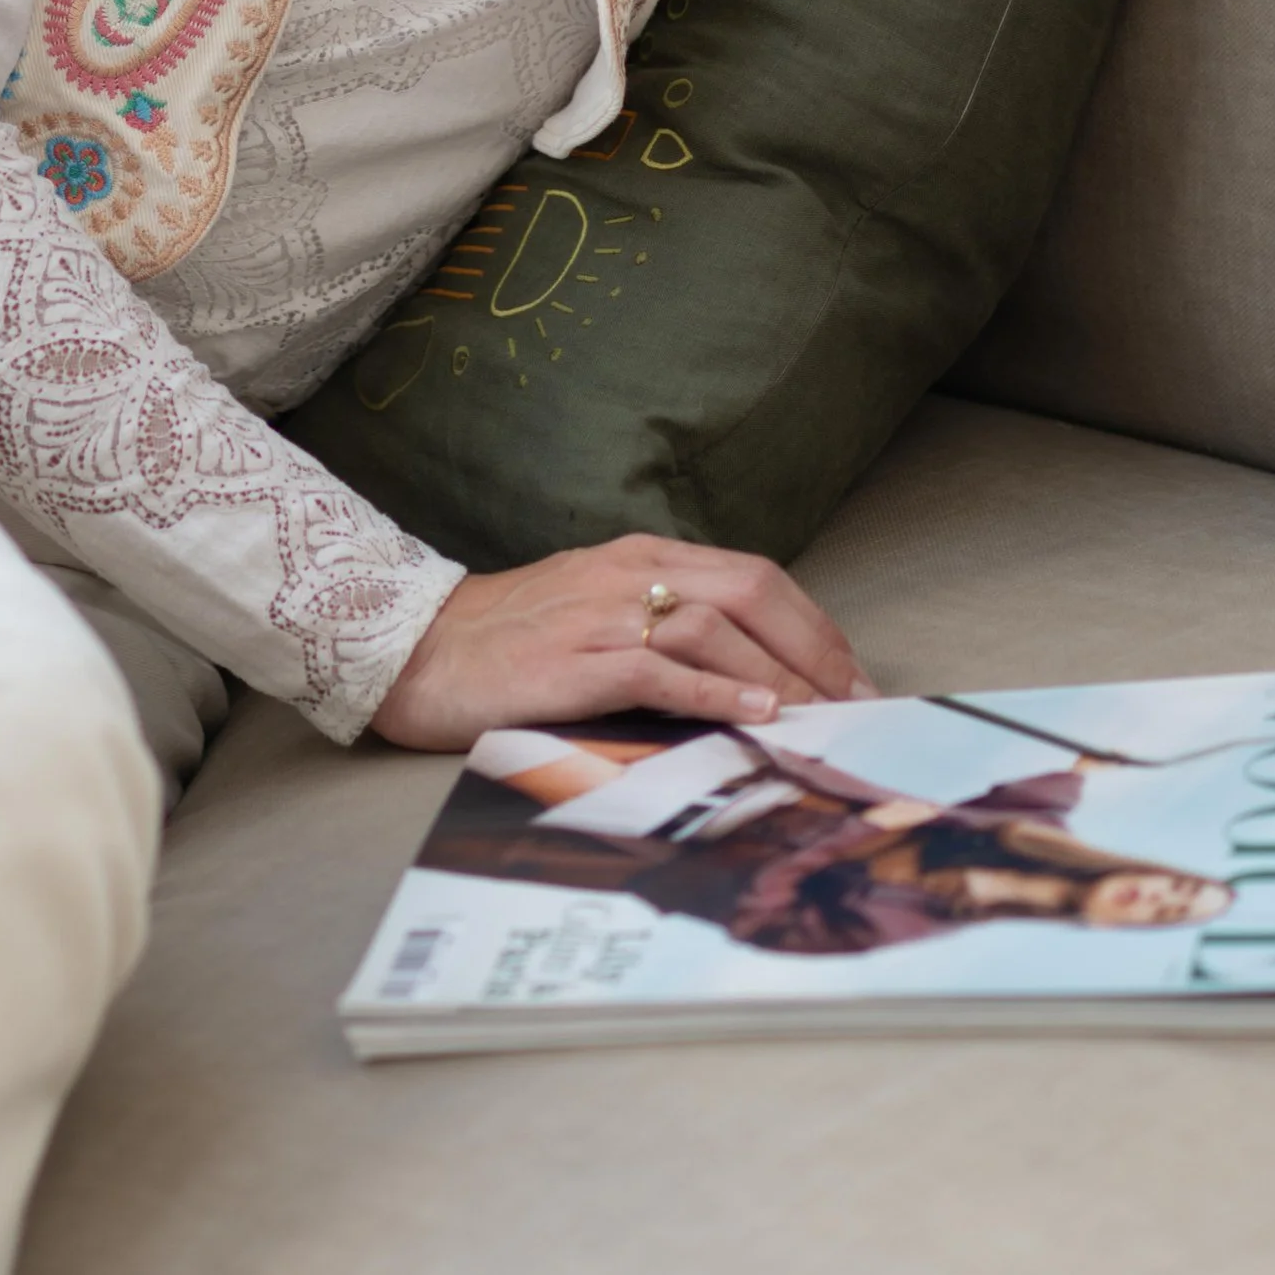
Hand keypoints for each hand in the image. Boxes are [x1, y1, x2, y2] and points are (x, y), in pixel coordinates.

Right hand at [370, 533, 876, 751]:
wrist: (415, 648)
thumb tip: (743, 676)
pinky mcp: (578, 661)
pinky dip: (718, 694)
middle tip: (859, 704)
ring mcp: (604, 613)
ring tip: (826, 720)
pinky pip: (662, 671)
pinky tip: (757, 718)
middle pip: (752, 592)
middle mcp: (632, 572)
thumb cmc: (509, 641)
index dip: (813, 625)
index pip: (754, 576)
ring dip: (782, 677)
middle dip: (817, 648)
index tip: (853, 675)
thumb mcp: (595, 612)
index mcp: (642, 555)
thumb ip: (662, 627)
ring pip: (718, 630)